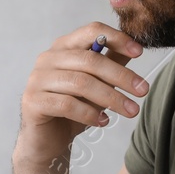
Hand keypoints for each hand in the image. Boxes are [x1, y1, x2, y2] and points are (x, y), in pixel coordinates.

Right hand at [17, 25, 147, 162]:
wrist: (46, 141)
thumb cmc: (70, 111)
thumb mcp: (96, 85)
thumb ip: (111, 64)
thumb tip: (135, 49)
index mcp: (63, 48)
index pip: (91, 32)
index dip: (117, 39)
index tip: (140, 53)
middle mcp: (48, 59)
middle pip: (90, 60)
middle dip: (121, 75)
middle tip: (142, 90)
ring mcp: (37, 79)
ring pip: (80, 83)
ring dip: (111, 97)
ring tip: (130, 111)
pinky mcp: (32, 101)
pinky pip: (66, 104)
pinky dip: (89, 113)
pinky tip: (103, 122)